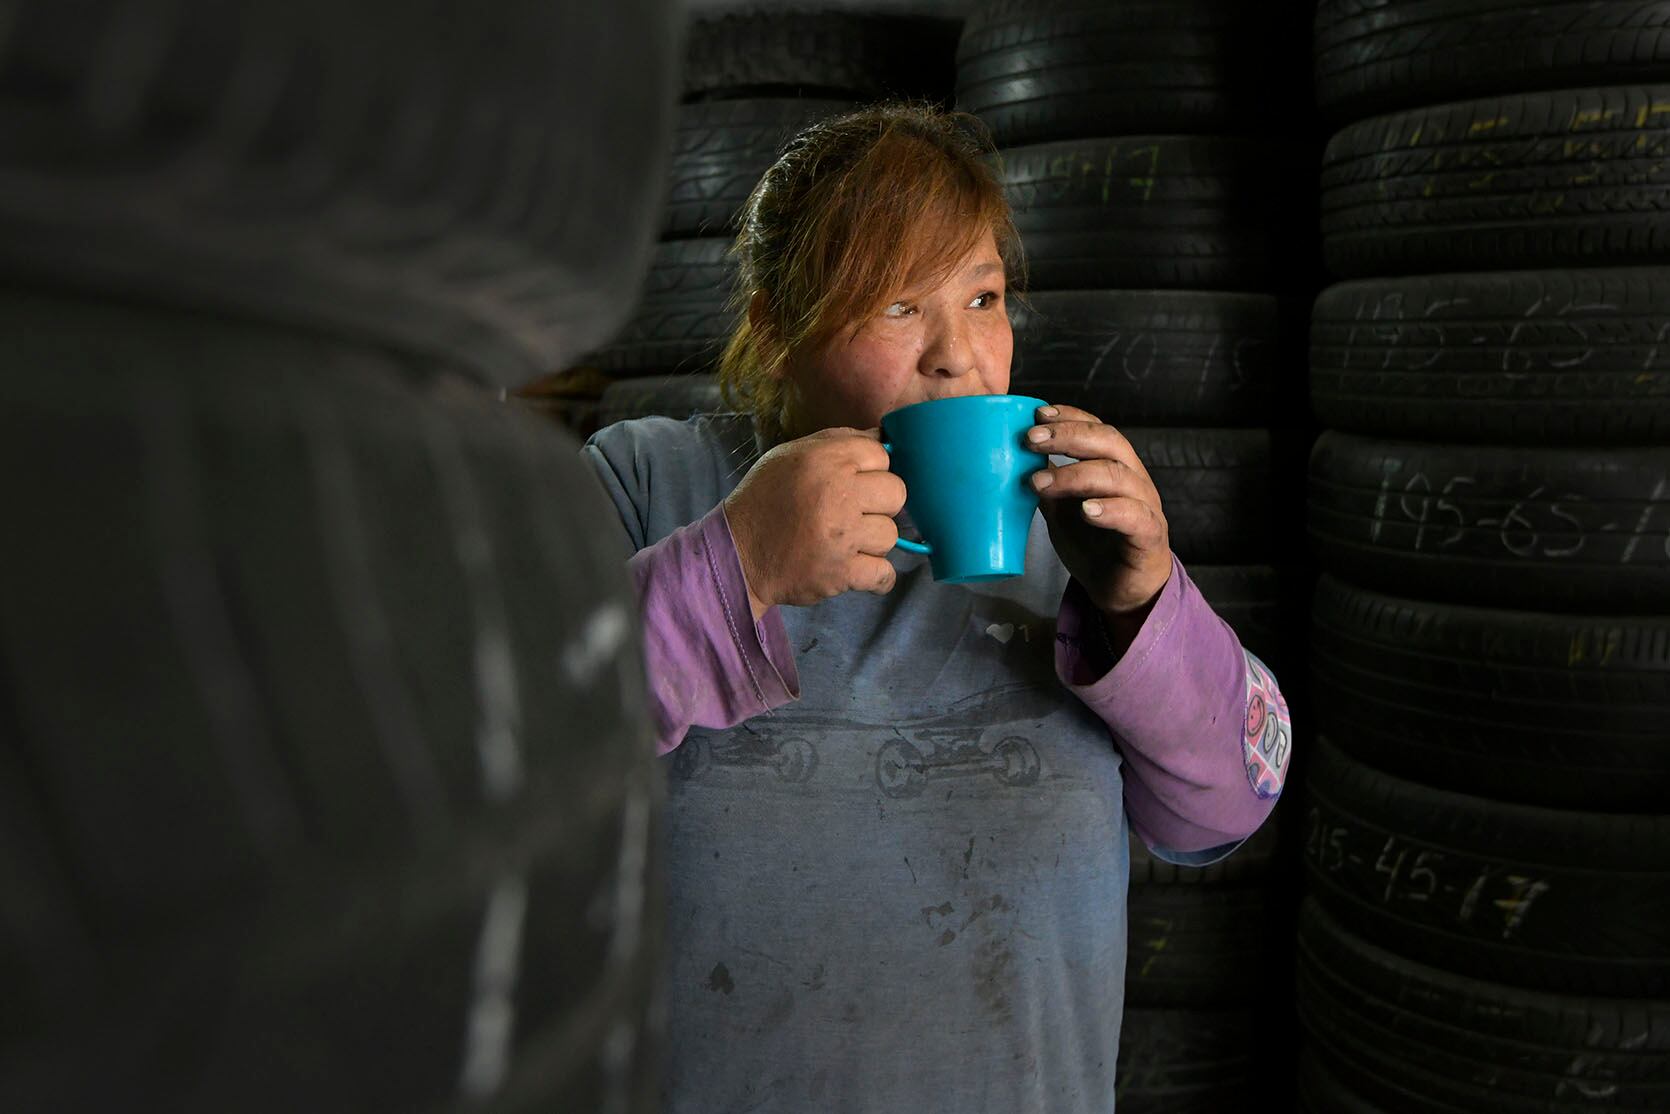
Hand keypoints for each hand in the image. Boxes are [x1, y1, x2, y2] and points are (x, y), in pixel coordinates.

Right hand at [723, 427, 906, 620]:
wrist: (737, 553)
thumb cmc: (765, 500)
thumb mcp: (791, 455)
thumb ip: (837, 442)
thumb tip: (882, 437)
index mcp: (825, 460)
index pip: (881, 454)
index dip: (872, 469)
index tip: (856, 483)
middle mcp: (838, 494)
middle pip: (897, 493)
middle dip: (880, 504)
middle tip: (855, 513)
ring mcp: (844, 536)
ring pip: (891, 534)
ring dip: (873, 541)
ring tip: (846, 541)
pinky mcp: (843, 573)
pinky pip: (885, 574)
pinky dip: (876, 576)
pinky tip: (858, 568)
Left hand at [1024, 403, 1172, 628]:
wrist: (1120, 592)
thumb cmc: (1093, 545)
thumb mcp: (1060, 511)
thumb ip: (1046, 485)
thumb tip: (1010, 461)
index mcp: (1115, 466)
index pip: (1096, 429)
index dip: (1070, 417)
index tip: (1037, 414)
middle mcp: (1134, 479)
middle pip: (1108, 442)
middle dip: (1068, 435)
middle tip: (1030, 440)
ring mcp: (1146, 506)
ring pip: (1118, 476)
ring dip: (1075, 475)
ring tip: (1040, 482)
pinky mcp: (1150, 536)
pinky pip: (1135, 516)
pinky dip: (1110, 509)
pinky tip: (1087, 510)